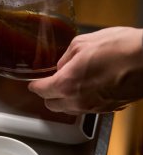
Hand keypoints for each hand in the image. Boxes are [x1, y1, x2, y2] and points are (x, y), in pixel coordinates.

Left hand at [28, 27, 142, 113]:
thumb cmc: (120, 48)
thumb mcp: (83, 43)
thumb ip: (66, 57)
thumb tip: (62, 65)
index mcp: (67, 84)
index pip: (41, 91)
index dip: (35, 86)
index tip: (34, 83)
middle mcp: (78, 101)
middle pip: (53, 106)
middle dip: (49, 95)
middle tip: (51, 83)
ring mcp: (95, 108)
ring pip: (70, 110)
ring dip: (66, 100)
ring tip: (71, 84)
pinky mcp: (109, 109)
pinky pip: (88, 109)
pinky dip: (84, 101)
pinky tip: (90, 87)